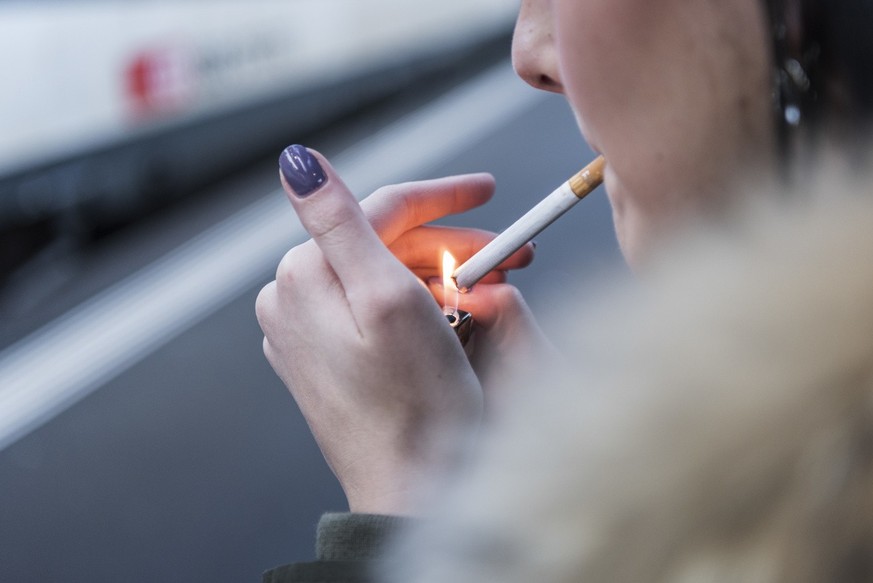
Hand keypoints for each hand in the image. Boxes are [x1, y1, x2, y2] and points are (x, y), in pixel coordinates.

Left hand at [256, 146, 533, 513]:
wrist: (411, 486)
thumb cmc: (412, 401)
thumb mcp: (386, 298)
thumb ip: (341, 220)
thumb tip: (296, 160)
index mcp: (304, 276)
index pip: (379, 208)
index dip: (442, 196)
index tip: (489, 191)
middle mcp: (292, 300)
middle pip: (383, 242)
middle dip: (450, 243)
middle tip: (509, 255)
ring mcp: (305, 333)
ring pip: (383, 274)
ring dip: (440, 273)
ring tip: (492, 290)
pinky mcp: (324, 359)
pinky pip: (374, 309)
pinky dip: (417, 303)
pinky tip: (455, 315)